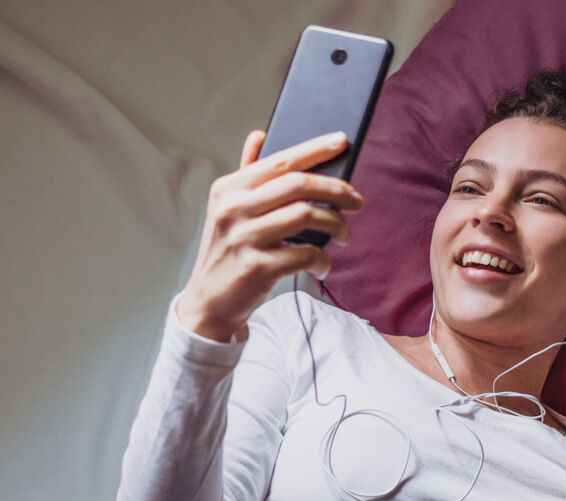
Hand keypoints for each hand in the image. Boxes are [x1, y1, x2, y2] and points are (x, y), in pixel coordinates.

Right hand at [176, 130, 363, 341]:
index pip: (279, 161)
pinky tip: (323, 265)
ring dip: (336, 225)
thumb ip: (246, 172)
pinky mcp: (256, 267)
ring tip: (345, 235)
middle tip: (357, 201)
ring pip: (306, 216)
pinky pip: (305, 254)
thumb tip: (260, 135)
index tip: (342, 141)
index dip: (314, 149)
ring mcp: (244, 238)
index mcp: (229, 188)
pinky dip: (322, 260)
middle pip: (298, 185)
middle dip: (336, 189)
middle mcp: (233, 209)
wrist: (209, 300)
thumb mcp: (229, 208)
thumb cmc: (228, 250)